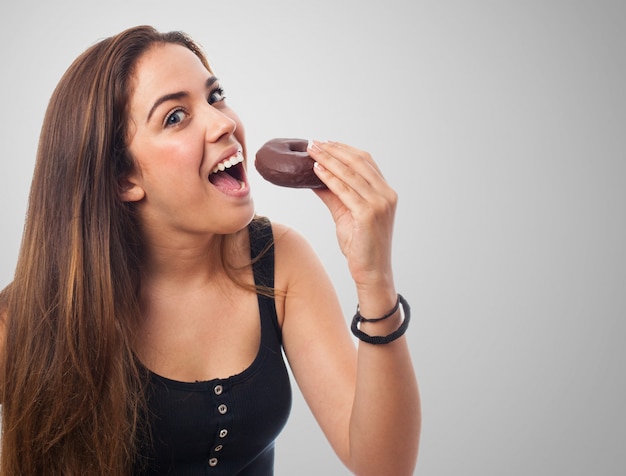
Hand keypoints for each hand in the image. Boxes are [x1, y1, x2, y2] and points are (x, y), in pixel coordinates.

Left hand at [307, 141, 397, 292]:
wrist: (371, 271)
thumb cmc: (361, 245)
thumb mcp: (345, 214)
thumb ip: (334, 194)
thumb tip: (316, 177)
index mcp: (385, 192)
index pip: (365, 162)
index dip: (344, 149)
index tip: (325, 143)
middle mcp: (386, 194)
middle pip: (358, 163)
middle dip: (333, 150)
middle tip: (313, 143)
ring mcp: (379, 204)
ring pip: (350, 174)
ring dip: (328, 160)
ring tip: (311, 152)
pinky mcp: (368, 214)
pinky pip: (345, 191)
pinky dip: (329, 179)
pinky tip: (316, 171)